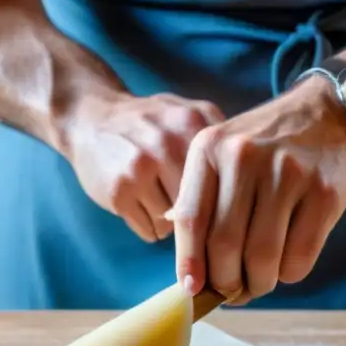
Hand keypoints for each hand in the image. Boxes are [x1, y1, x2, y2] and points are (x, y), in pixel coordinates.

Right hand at [67, 92, 223, 242]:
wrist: (90, 119)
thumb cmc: (148, 124)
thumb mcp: (187, 115)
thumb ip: (220, 142)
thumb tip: (254, 187)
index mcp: (192, 123)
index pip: (229, 179)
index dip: (231, 200)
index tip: (231, 212)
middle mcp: (166, 144)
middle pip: (205, 206)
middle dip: (203, 218)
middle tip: (194, 214)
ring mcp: (140, 169)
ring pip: (178, 224)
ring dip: (175, 225)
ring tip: (163, 203)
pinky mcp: (119, 193)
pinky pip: (152, 231)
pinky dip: (152, 229)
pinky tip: (144, 208)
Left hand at [170, 77, 345, 303]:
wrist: (323, 112)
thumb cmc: (262, 148)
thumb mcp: (219, 156)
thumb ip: (199, 202)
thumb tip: (188, 269)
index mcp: (209, 149)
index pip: (191, 220)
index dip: (189, 263)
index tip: (192, 290)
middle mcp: (245, 157)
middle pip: (225, 245)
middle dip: (226, 281)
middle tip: (230, 291)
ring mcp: (289, 174)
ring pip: (263, 257)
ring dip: (258, 284)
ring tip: (257, 283)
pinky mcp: (324, 193)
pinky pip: (299, 256)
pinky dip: (288, 274)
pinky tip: (284, 265)